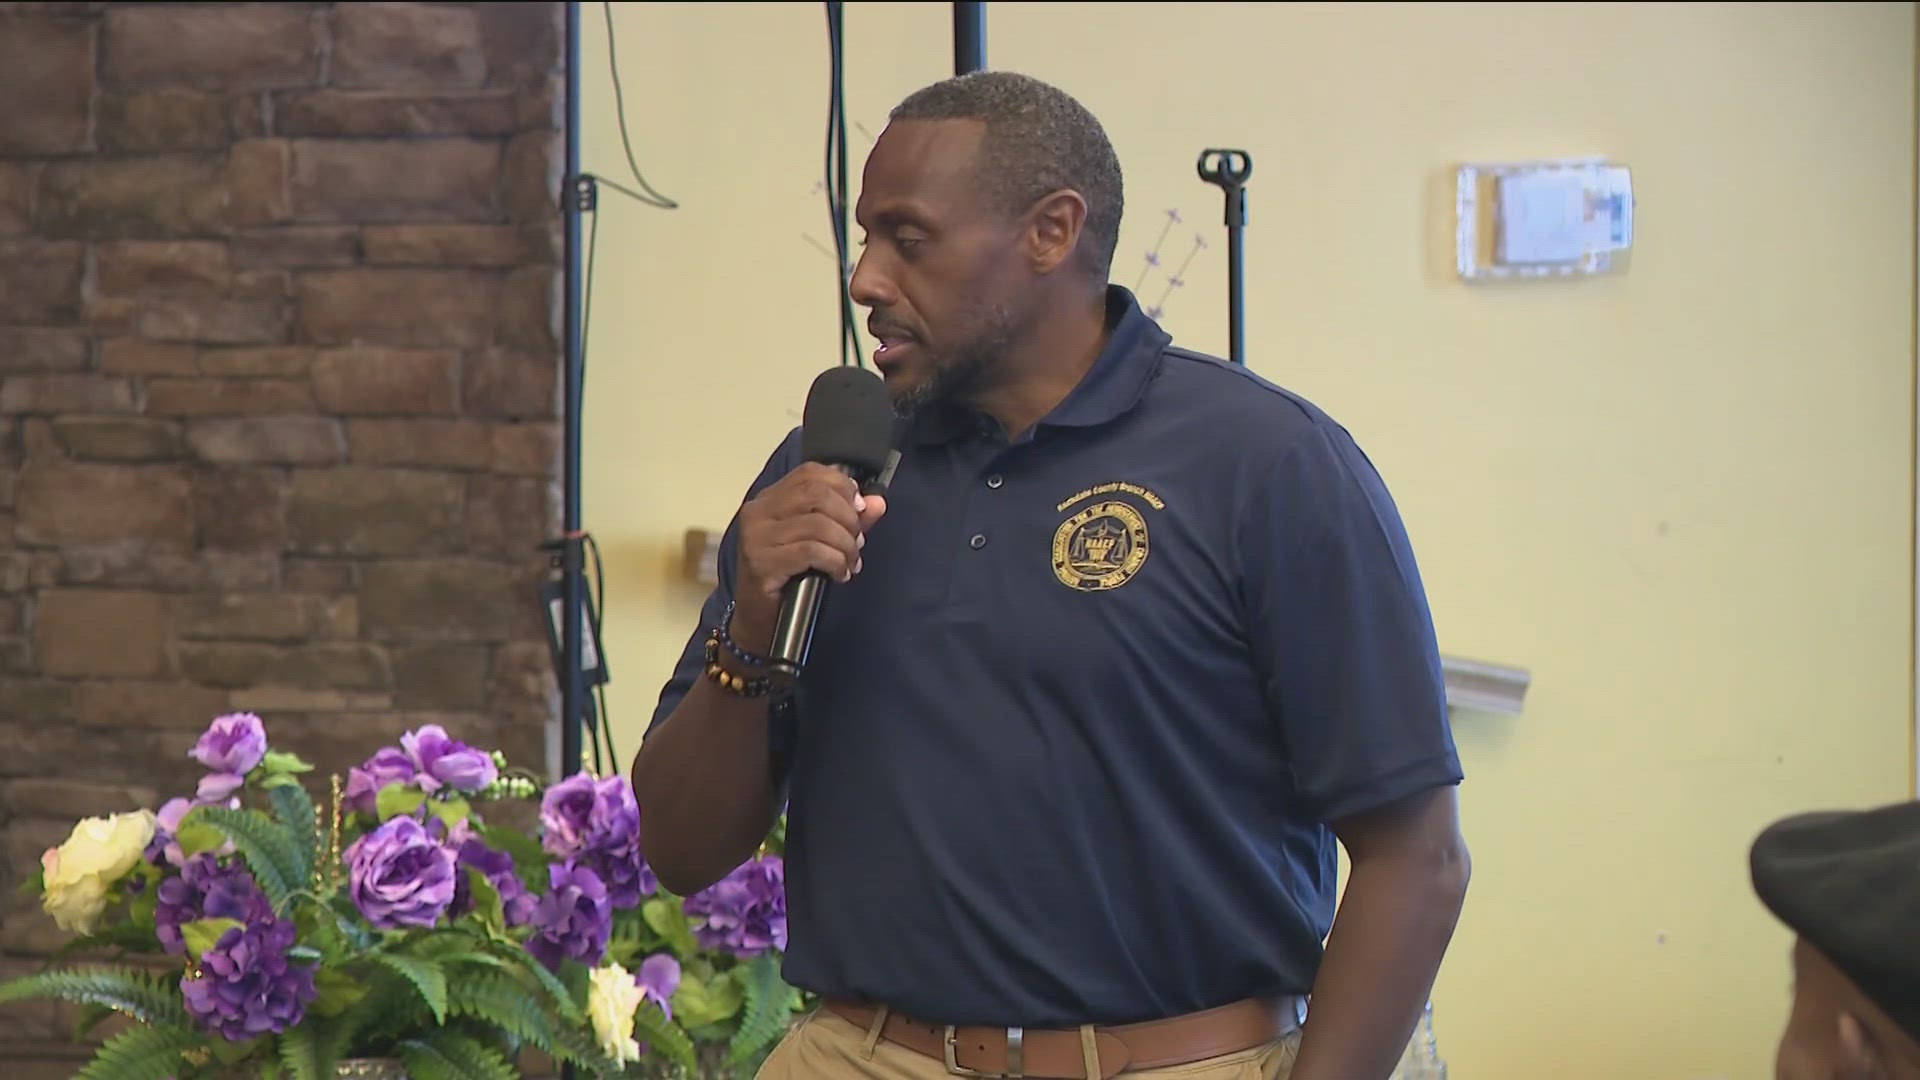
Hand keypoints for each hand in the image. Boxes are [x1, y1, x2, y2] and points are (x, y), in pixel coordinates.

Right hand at [730, 463, 887, 651]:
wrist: (760, 622)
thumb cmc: (789, 579)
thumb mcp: (821, 543)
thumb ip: (848, 520)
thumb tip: (876, 502)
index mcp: (770, 500)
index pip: (810, 473)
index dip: (842, 486)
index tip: (859, 510)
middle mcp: (758, 512)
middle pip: (817, 494)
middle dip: (848, 518)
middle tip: (857, 543)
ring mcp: (756, 536)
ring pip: (818, 523)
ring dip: (845, 544)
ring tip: (850, 562)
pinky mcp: (761, 562)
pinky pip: (812, 551)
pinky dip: (835, 562)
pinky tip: (839, 574)